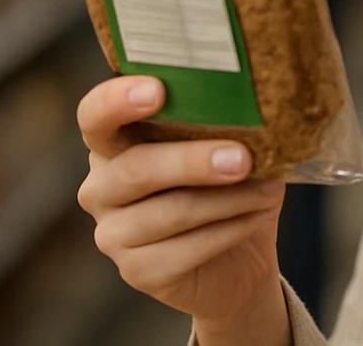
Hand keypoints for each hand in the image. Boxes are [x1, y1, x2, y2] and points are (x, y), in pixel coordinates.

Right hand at [75, 76, 289, 338]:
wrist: (238, 257)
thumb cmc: (227, 185)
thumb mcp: (227, 146)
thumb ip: (225, 123)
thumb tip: (259, 107)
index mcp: (114, 142)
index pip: (94, 116)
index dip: (117, 101)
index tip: (157, 90)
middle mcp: (101, 187)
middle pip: (137, 168)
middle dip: (193, 161)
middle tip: (242, 158)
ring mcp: (112, 234)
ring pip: (170, 212)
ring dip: (228, 199)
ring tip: (268, 189)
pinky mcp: (136, 272)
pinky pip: (184, 251)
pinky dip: (229, 231)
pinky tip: (256, 217)